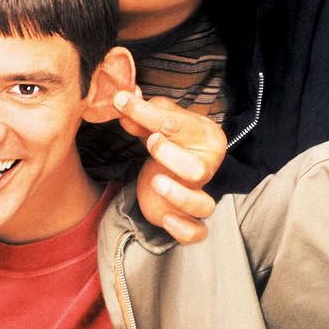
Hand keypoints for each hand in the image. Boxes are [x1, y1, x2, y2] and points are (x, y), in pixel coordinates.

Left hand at [112, 91, 226, 244]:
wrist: (175, 170)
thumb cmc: (168, 142)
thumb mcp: (154, 124)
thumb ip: (139, 115)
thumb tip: (122, 96)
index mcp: (205, 136)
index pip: (177, 124)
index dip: (146, 113)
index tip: (121, 102)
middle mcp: (207, 166)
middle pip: (197, 168)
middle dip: (171, 157)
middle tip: (151, 143)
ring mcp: (200, 194)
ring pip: (203, 204)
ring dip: (178, 196)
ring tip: (156, 182)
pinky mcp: (190, 218)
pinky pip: (197, 232)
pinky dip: (184, 230)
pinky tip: (166, 219)